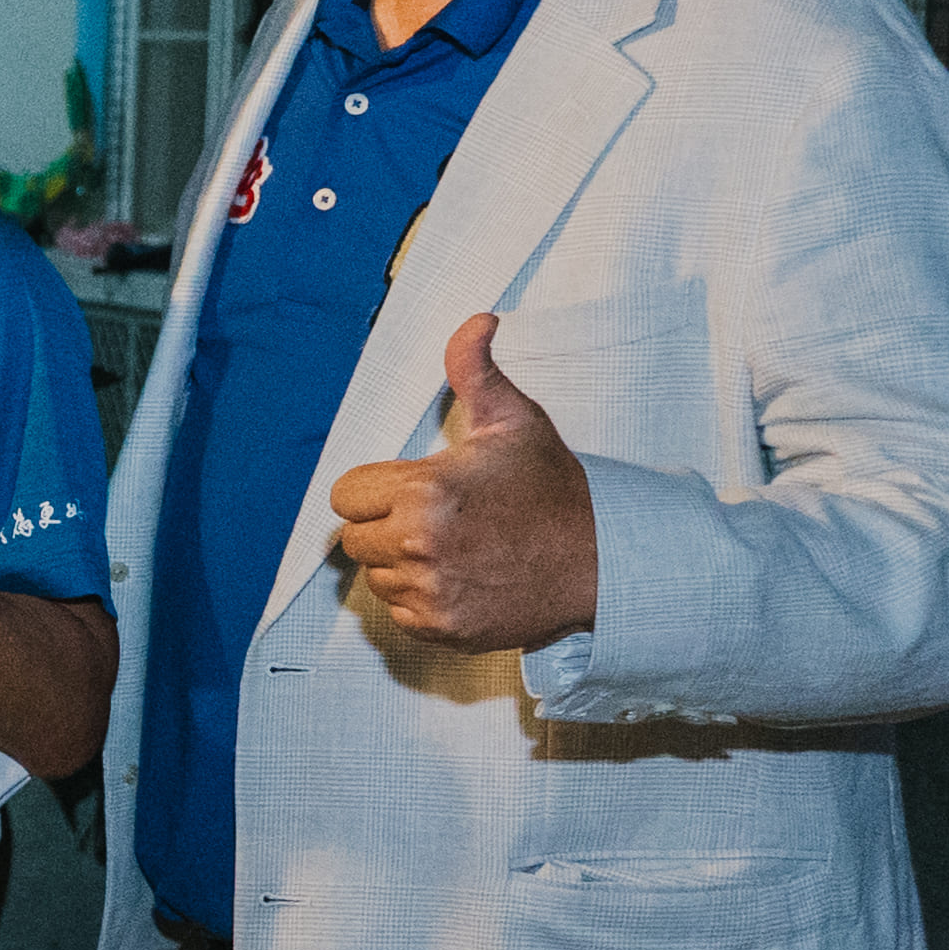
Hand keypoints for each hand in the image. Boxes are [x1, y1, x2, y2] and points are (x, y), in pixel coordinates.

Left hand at [326, 313, 601, 649]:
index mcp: (423, 491)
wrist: (602, 560)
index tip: (413, 489)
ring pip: (376, 577)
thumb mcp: (516, 421)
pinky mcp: (442, 628)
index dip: (375, 490)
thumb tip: (476, 321)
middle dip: (385, 526)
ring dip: (402, 564)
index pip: (346, 496)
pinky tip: (463, 577)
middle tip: (437, 518)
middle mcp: (417, 546)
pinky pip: (401, 613)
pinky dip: (422, 600)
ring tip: (455, 547)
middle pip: (354, 540)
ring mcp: (429, 592)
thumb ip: (475, 371)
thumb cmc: (553, 488)